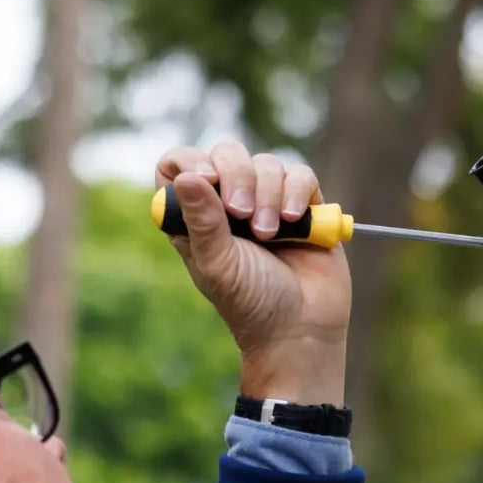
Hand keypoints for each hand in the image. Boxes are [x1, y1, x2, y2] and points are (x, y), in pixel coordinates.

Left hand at [156, 141, 351, 404]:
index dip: (189, 162)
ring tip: (270, 234)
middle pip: (225, 153)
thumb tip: (186, 176)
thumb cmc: (251, 303)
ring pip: (265, 162)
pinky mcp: (303, 205)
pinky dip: (296, 191)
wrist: (301, 328)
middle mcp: (229, 203)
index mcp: (196, 216)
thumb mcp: (218, 264)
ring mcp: (268, 201)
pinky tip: (294, 219)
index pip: (179, 166)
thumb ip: (202, 220)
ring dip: (268, 193)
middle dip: (235, 176)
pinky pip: (300, 174)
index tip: (205, 179)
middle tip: (241, 214)